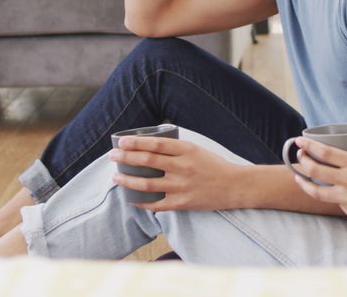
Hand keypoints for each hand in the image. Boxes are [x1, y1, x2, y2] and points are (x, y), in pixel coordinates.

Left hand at [109, 136, 242, 211]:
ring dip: (127, 179)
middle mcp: (183, 167)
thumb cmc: (213, 166)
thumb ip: (175, 148)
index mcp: (187, 150)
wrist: (234, 186)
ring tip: (115, 176)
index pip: (155, 144)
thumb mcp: (196, 149)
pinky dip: (141, 201)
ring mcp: (181, 186)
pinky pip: (156, 204)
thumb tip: (148, 143)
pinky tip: (131, 197)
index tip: (121, 142)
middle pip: (147, 161)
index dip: (136, 142)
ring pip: (147, 183)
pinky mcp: (182, 203)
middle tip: (112, 156)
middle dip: (126, 157)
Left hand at [292, 138, 346, 228]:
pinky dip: (333, 196)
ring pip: (317, 191)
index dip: (309, 145)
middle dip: (303, 160)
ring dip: (304, 182)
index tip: (300, 140)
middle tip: (299, 155)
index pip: (326, 152)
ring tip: (299, 177)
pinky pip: (337, 202)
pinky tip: (331, 192)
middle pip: (316, 170)